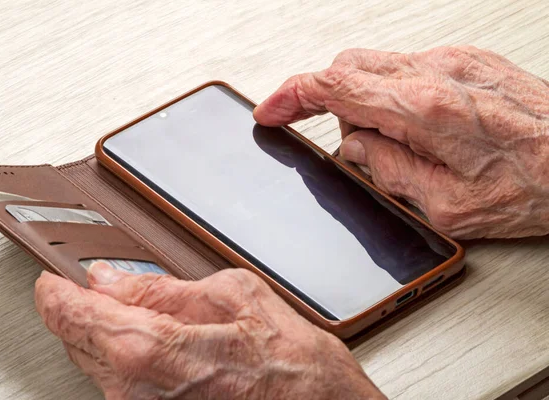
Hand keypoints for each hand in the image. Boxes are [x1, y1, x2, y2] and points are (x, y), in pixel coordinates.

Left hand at [35, 264, 384, 399]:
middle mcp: (134, 390)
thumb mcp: (230, 296)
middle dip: (84, 306)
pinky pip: (120, 382)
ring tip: (140, 308)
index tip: (54, 275)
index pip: (71, 314)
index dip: (56, 290)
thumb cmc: (289, 362)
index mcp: (148, 349)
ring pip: (96, 361)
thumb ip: (162, 287)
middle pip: (76, 339)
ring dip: (107, 330)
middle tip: (104, 282)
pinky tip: (156, 338)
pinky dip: (125, 354)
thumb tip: (114, 277)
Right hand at [254, 46, 548, 238]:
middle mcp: (437, 74)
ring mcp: (454, 63)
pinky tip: (416, 131)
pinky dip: (393, 96)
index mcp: (424, 109)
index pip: (334, 86)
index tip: (270, 111)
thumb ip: (386, 171)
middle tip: (346, 143)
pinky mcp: (467, 63)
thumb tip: (354, 150)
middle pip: (349, 66)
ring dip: (365, 102)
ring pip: (376, 66)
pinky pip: (407, 70)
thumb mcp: (445, 205)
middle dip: (328, 102)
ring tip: (396, 145)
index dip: (291, 96)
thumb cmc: (536, 186)